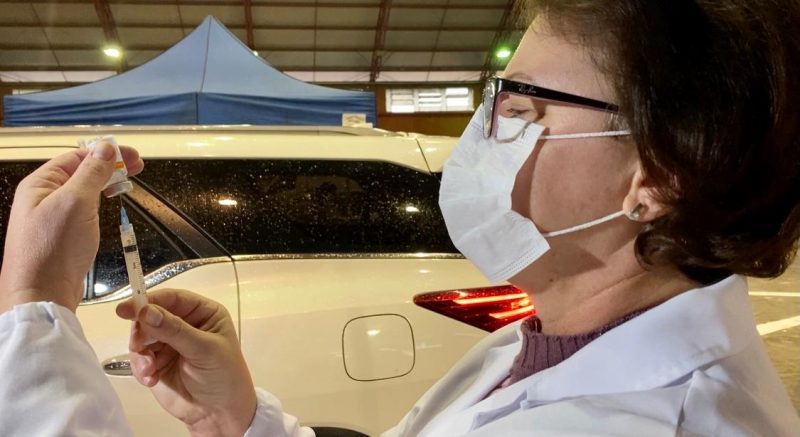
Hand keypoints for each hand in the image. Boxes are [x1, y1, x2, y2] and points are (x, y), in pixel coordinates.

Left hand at [0, 143, 142, 312]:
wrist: (42, 294)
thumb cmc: (52, 250)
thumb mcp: (76, 202)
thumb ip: (91, 173)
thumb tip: (105, 149)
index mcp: (40, 184)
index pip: (76, 157)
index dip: (106, 153)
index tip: (133, 156)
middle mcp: (42, 198)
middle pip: (80, 173)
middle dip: (109, 167)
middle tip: (137, 168)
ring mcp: (51, 218)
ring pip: (82, 191)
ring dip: (104, 184)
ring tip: (126, 183)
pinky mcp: (61, 236)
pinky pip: (82, 210)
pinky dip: (98, 203)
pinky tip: (108, 205)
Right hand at [116, 289, 256, 436]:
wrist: (219, 414)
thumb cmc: (223, 377)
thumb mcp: (204, 350)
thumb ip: (175, 330)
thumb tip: (147, 311)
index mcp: (203, 313)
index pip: (172, 298)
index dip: (150, 301)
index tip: (128, 309)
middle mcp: (184, 324)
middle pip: (151, 315)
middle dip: (142, 330)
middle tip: (139, 345)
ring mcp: (169, 344)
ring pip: (141, 336)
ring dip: (141, 352)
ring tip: (150, 368)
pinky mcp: (156, 363)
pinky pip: (138, 358)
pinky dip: (140, 367)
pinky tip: (151, 378)